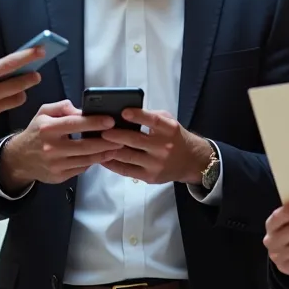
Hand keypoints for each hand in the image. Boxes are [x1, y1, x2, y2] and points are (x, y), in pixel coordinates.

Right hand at [0, 100, 122, 189]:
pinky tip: (103, 156)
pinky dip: (93, 162)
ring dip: (104, 153)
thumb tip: (83, 110)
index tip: (111, 121)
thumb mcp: (43, 113)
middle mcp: (52, 148)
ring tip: (117, 147)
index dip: (95, 122)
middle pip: (86, 145)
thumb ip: (62, 107)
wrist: (19, 159)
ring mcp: (56, 164)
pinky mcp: (60, 176)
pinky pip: (82, 169)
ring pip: (87, 159)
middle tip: (122, 137)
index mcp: (48, 128)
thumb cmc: (36, 132)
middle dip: (107, 141)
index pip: (75, 124)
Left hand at [98, 109, 212, 184]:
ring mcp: (156, 164)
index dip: (138, 116)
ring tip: (96, 143)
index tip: (123, 112)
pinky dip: (112, 164)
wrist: (191, 161)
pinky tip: (102, 157)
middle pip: (135, 140)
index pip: (153, 121)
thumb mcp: (169, 122)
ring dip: (109, 149)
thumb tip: (125, 114)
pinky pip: (127, 170)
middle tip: (101, 130)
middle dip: (115, 135)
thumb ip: (151, 117)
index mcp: (169, 130)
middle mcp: (164, 147)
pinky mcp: (150, 177)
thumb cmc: (175, 137)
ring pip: (127, 156)